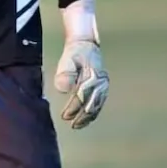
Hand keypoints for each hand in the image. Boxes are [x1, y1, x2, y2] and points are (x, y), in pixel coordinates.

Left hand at [54, 0, 108, 128]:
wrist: (85, 42)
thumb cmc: (75, 51)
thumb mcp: (68, 58)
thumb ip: (65, 73)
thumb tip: (63, 89)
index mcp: (92, 76)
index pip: (82, 97)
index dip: (73, 108)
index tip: (66, 116)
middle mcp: (100, 82)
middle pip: (91, 103)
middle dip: (81, 116)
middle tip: (72, 125)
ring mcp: (103, 84)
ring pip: (97, 104)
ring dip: (89, 116)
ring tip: (79, 124)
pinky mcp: (103, 85)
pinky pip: (100, 101)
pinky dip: (94, 110)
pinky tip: (87, 117)